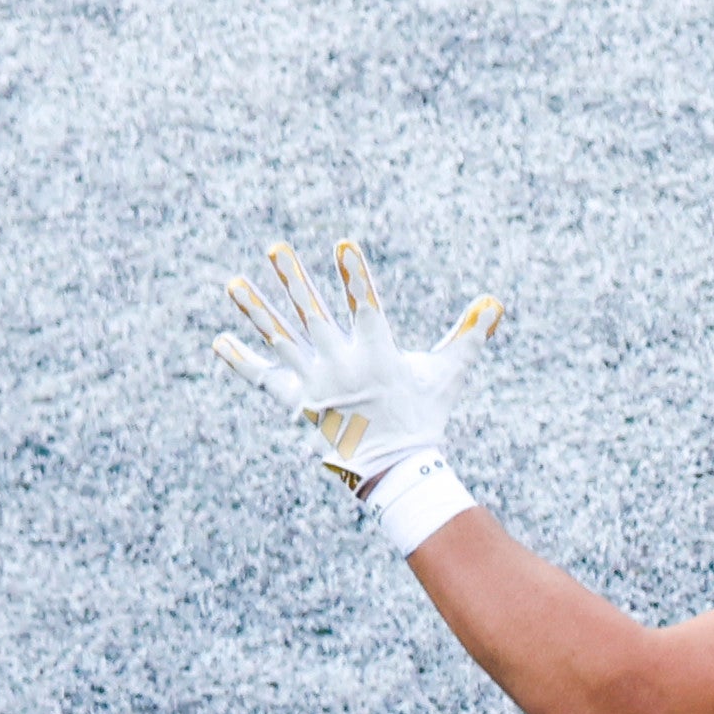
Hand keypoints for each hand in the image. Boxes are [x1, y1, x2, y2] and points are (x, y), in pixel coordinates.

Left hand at [213, 239, 503, 496]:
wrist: (397, 469)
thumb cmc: (424, 416)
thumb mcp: (448, 374)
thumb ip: (468, 335)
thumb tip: (496, 301)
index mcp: (378, 356)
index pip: (365, 308)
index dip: (355, 276)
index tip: (343, 245)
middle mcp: (341, 367)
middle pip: (312, 316)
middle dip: (293, 281)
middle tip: (275, 248)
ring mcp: (315, 385)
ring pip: (280, 341)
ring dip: (256, 311)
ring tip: (233, 282)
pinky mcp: (297, 403)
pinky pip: (264, 380)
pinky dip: (241, 361)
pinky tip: (218, 340)